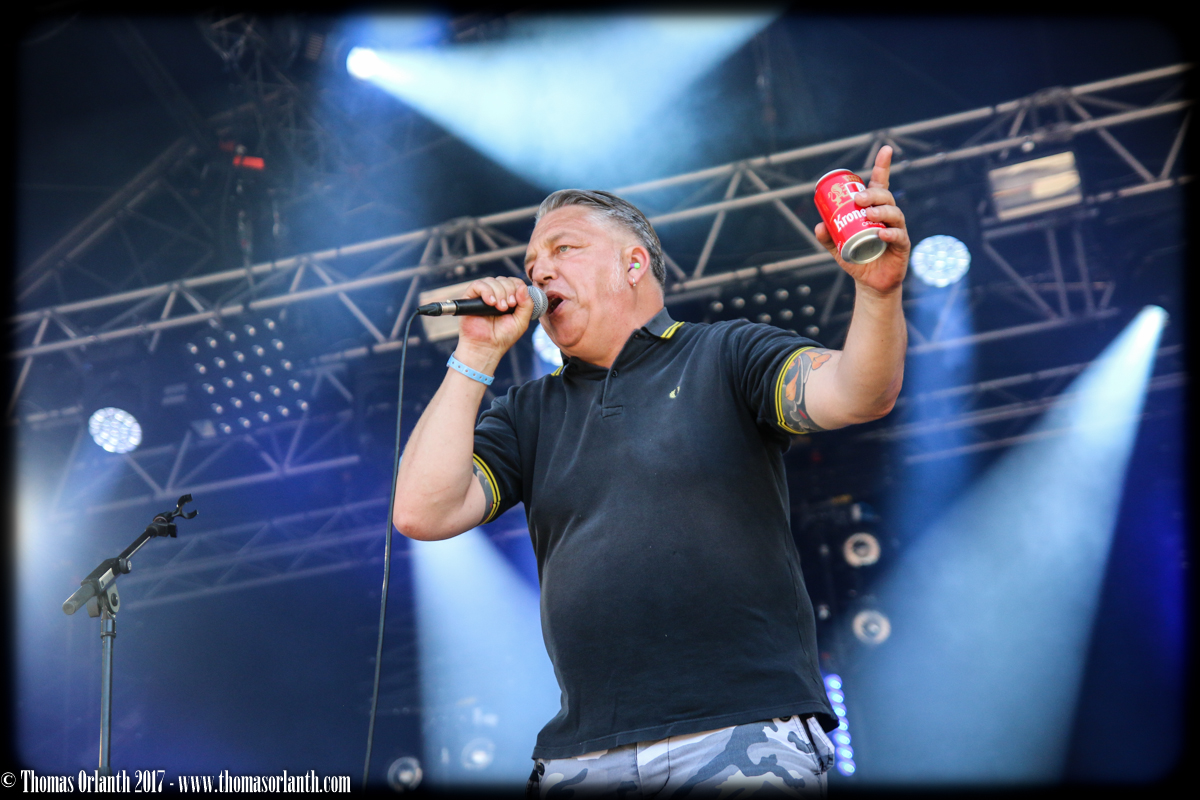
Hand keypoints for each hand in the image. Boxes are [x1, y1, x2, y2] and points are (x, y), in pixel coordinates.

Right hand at [454, 276, 533, 369]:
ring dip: (499, 292)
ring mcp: (482, 295)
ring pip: (492, 281)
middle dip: (509, 291)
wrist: (486, 348)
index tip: (516, 303)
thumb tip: (522, 287)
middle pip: (504, 280)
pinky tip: (491, 303)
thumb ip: (527, 304)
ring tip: (499, 308)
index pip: (514, 282)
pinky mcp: (470, 297)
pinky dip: (486, 291)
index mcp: (508, 298)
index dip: (517, 287)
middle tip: (508, 306)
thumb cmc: (503, 337)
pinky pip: (477, 285)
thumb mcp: (521, 321)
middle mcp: (495, 294)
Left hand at [814, 145, 909, 296]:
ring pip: (894, 213)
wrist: (870, 283)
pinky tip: (882, 232)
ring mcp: (897, 230)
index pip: (881, 184)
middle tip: (858, 199)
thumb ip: (828, 236)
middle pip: (886, 197)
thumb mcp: (838, 247)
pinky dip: (890, 232)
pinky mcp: (902, 246)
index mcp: (874, 210)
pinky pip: (899, 236)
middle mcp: (888, 216)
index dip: (883, 166)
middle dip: (873, 194)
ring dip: (881, 211)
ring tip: (869, 214)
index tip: (885, 149)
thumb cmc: (857, 259)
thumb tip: (818, 225)